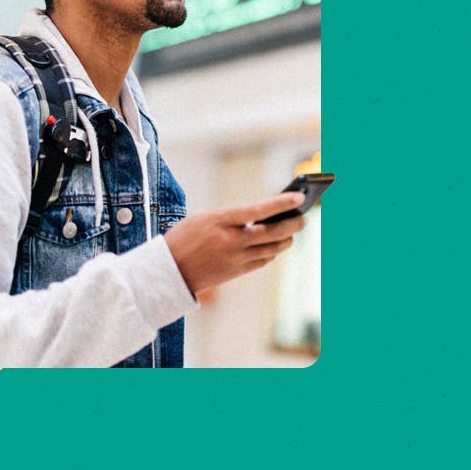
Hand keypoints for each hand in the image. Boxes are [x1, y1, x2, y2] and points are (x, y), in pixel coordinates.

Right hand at [163, 192, 308, 294]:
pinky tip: (275, 246)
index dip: (281, 203)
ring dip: (286, 239)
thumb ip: (231, 217)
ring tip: (292, 231)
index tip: (298, 197)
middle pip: (273, 232)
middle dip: (292, 224)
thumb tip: (260, 216)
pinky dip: (272, 252)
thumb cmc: (183, 238)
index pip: (258, 210)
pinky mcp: (236, 273)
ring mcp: (235, 259)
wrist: (167, 271)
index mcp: (221, 221)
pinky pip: (263, 261)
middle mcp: (231, 241)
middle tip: (303, 217)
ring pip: (272, 249)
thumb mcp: (203, 218)